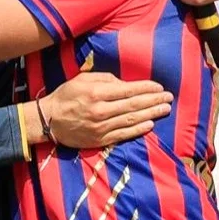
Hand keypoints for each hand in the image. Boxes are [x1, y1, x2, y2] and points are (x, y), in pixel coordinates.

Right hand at [40, 72, 172, 147]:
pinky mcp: (100, 139)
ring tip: (165, 109)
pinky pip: (124, 134)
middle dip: (154, 100)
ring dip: (151, 114)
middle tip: (169, 98)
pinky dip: (138, 129)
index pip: (128, 90)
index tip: (159, 87)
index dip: (146, 88)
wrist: (49, 120)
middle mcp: (101, 111)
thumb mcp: (82, 79)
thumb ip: (105, 79)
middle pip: (134, 105)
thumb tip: (124, 84)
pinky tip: (150, 124)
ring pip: (132, 120)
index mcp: (97, 93)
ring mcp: (101, 127)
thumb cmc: (67, 96)